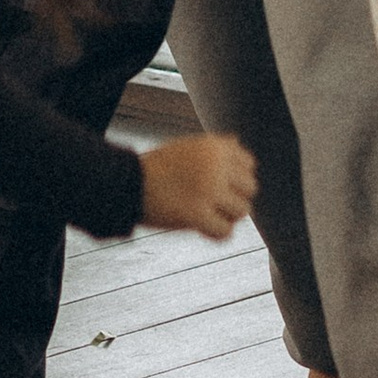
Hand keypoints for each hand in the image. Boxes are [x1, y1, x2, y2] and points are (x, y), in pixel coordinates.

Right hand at [139, 131, 255, 238]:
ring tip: (208, 214)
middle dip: (235, 197)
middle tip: (215, 204)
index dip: (236, 177)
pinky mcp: (197, 215)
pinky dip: (216, 233)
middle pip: (250, 188)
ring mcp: (208, 191)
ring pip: (242, 211)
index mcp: (214, 147)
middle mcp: (215, 166)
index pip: (249, 164)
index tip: (221, 185)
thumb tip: (238, 144)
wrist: (127, 183)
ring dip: (227, 216)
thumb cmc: (157, 167)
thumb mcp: (187, 147)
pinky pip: (225, 231)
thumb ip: (215, 146)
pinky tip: (203, 228)